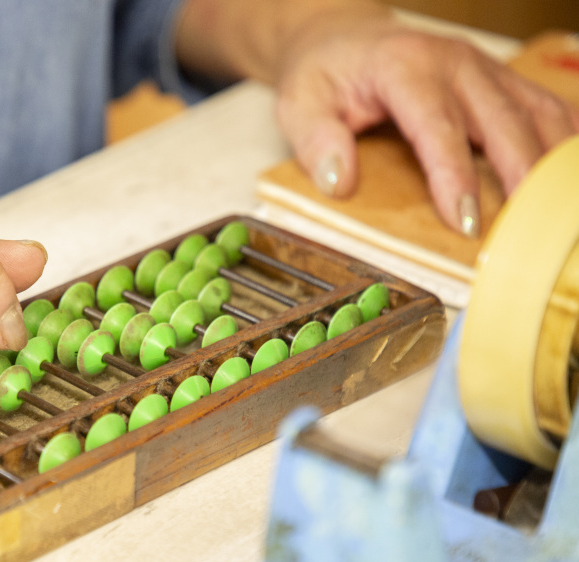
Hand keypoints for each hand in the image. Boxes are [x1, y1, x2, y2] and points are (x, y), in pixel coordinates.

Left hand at [175, 0, 578, 234]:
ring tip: (554, 213)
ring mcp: (485, 70)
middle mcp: (456, 63)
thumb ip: (316, 140)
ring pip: (537, 114)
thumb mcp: (300, 103)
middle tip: (523, 231)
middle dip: (519, 178)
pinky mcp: (501, 82)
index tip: (465, 221)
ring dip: (551, 163)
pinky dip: (562, 143)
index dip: (455, 176)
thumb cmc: (324, 75)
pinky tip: (564, 180)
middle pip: (503, 121)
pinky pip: (545, 109)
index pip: (438, 126)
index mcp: (406, 68)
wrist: (343, 39)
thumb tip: (339, 181)